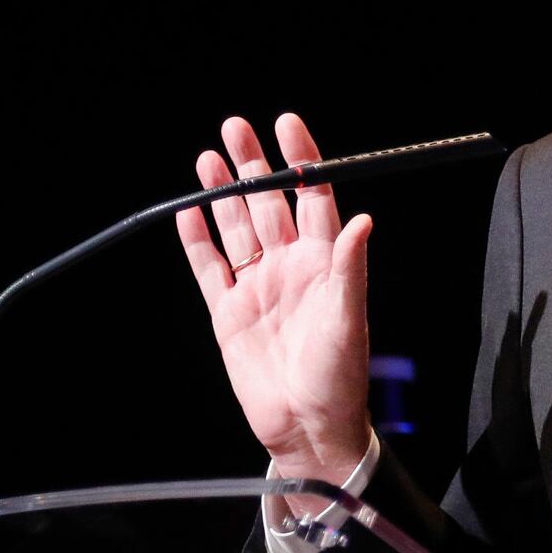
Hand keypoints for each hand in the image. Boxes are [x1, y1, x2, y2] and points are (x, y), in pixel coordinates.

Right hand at [172, 112, 374, 494]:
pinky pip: (210, 268)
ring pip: (236, 228)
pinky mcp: (229, 313)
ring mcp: (258, 287)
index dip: (301, 161)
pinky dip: (198, 241)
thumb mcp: (349, 320)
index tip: (286, 124)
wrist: (308, 427)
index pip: (313, 197)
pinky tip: (188, 212)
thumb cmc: (340, 377)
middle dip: (252, 165)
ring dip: (222, 194)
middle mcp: (291, 267)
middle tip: (234, 127)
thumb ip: (351, 269)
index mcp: (325, 262)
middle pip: (268, 204)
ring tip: (208, 157)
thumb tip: (363, 219)